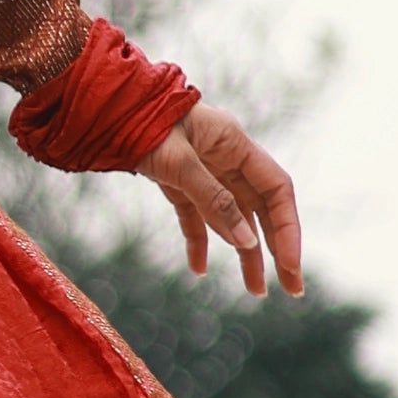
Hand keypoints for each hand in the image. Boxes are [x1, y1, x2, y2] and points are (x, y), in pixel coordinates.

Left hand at [140, 104, 302, 296]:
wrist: (105, 107)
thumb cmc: (143, 124)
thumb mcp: (179, 163)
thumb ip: (214, 200)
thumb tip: (246, 241)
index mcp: (235, 143)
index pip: (276, 190)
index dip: (287, 228)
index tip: (290, 265)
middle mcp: (225, 157)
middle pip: (260, 208)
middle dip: (276, 249)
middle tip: (292, 288)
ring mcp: (203, 170)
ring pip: (232, 217)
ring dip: (244, 254)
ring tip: (255, 290)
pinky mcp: (177, 181)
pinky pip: (195, 217)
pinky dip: (199, 241)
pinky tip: (198, 268)